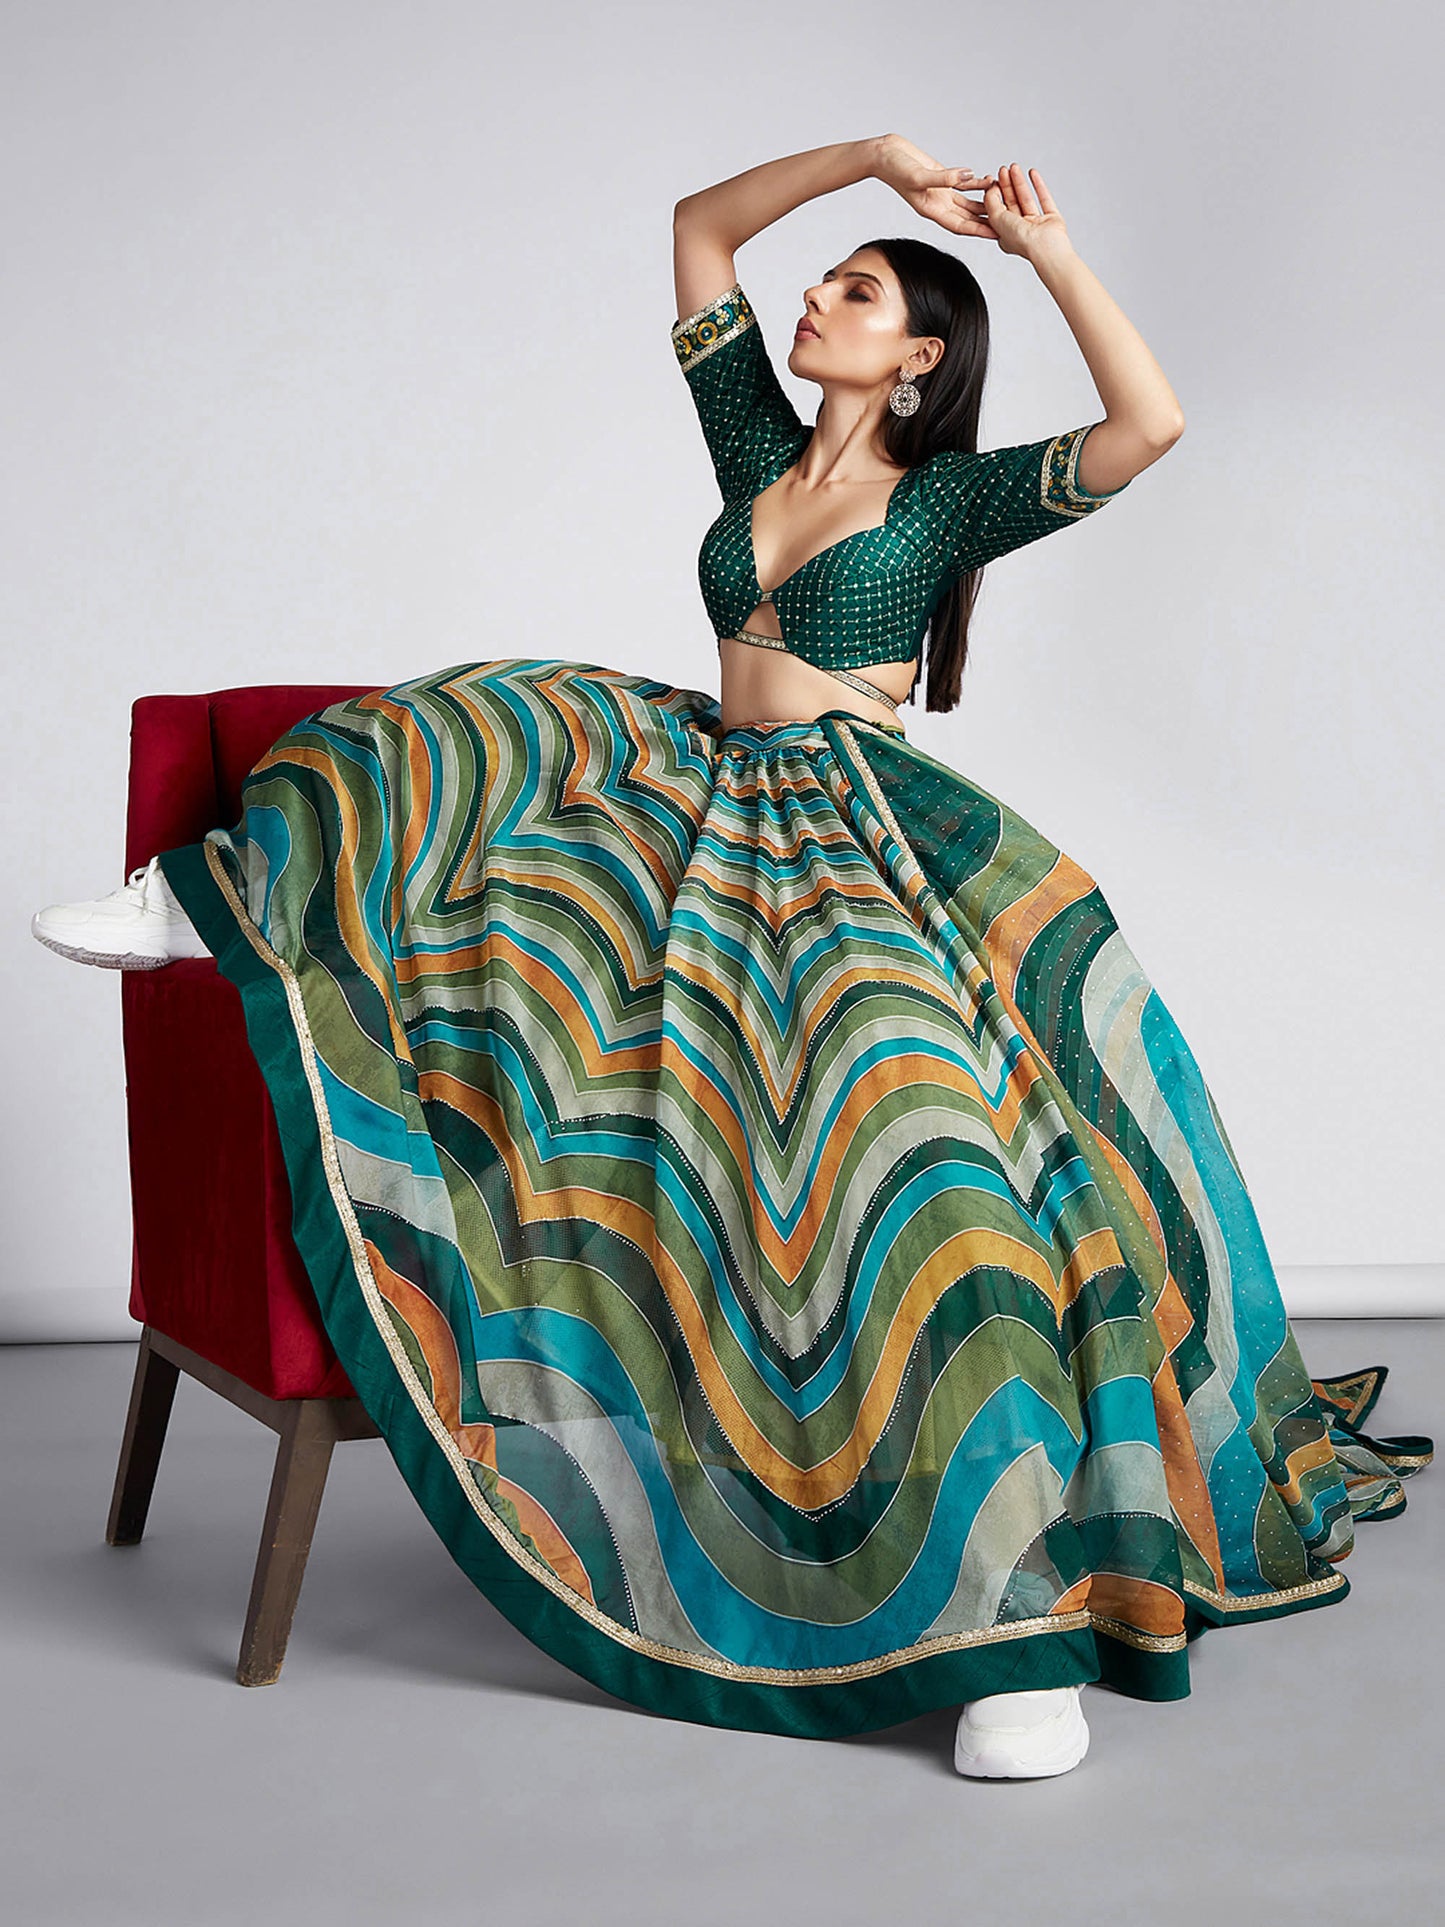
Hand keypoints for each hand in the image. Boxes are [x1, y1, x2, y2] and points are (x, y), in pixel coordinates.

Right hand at [872, 133, 999, 240]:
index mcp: (931, 210)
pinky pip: (964, 184)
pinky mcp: (942, 177)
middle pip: (968, 218)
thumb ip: (944, 178)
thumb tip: (968, 175)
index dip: (979, 230)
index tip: (996, 234)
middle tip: (1008, 224)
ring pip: (969, 202)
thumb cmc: (895, 168)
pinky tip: (991, 181)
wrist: (884, 155)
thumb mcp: (919, 175)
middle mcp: (938, 204)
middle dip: (987, 222)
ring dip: (985, 203)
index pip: (960, 225)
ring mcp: (941, 191)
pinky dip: (977, 183)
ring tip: (1004, 203)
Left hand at [983, 163, 1072, 261]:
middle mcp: (1020, 230)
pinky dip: (1038, 185)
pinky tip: (1032, 173)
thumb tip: (991, 188)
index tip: (991, 179)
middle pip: (1011, 202)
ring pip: (1025, 199)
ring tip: (1014, 167)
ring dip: (1019, 182)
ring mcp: (1036, 224)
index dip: (994, 194)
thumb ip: (991, 202)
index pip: (997, 210)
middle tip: (1003, 169)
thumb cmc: (1021, 240)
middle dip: (1006, 185)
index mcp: (1004, 235)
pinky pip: (1044, 199)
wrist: (1045, 247)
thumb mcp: (996, 219)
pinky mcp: (1051, 218)